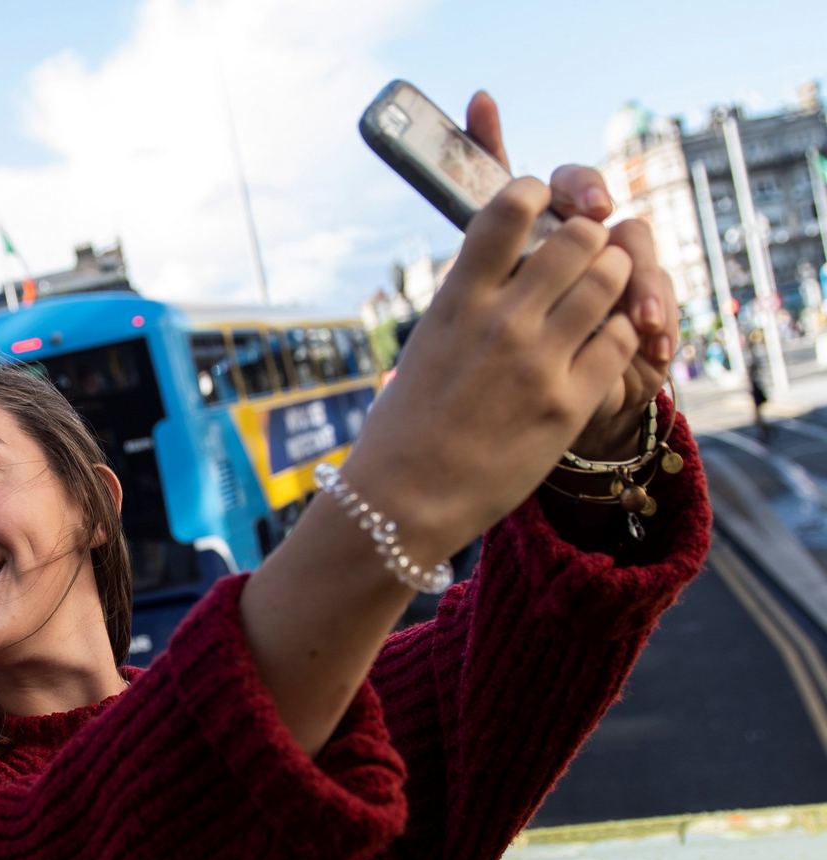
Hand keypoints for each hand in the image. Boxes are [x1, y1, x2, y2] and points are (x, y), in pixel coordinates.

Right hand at [342, 100, 643, 558]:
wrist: (401, 504)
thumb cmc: (401, 430)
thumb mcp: (423, 349)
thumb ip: (463, 305)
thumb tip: (491, 270)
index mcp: (455, 301)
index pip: (508, 208)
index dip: (536, 194)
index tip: (543, 203)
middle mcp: (500, 322)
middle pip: (577, 236)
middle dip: (587, 237)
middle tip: (585, 255)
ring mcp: (538, 362)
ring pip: (610, 279)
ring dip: (613, 277)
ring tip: (603, 292)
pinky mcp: (569, 404)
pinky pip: (620, 338)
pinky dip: (620, 330)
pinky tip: (603, 341)